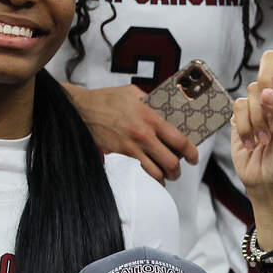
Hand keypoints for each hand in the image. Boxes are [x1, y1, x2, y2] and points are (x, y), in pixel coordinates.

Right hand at [67, 83, 197, 181]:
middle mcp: (142, 136)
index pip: (180, 141)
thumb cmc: (106, 100)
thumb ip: (151, 101)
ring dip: (164, 178)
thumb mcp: (133, 93)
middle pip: (171, 163)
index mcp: (150, 119)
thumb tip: (166, 107)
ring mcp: (129, 149)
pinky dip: (146, 179)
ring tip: (165, 176)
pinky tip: (148, 177)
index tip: (193, 158)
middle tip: (178, 170)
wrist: (79, 108)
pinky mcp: (117, 157)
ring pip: (155, 174)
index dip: (192, 153)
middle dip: (178, 170)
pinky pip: (137, 174)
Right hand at [231, 2, 272, 199]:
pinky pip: (237, 104)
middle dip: (267, 82)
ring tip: (266, 137)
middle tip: (271, 111)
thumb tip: (268, 93)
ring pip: (252, 87)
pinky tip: (253, 140)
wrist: (267, 179)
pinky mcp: (241, 111)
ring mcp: (260, 100)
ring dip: (257, 118)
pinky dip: (245, 126)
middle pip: (269, 60)